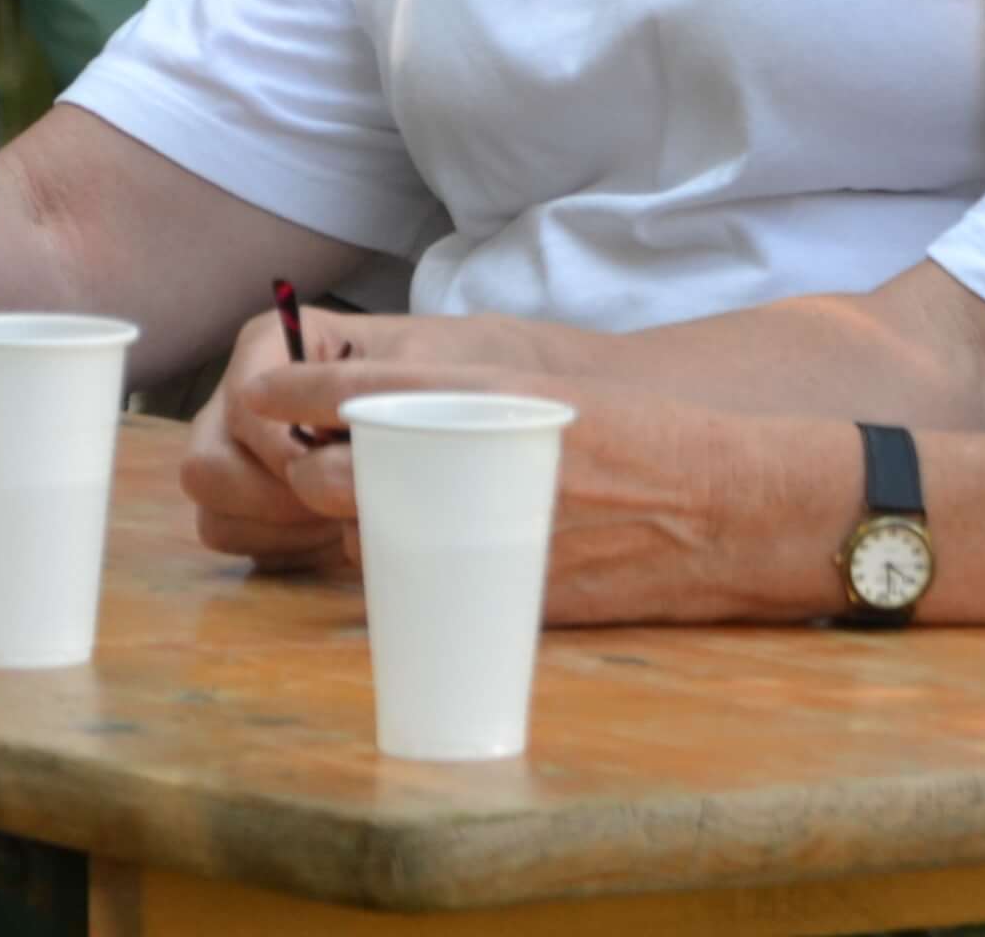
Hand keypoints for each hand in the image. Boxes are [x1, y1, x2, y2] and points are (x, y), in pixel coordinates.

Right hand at [180, 302, 425, 568]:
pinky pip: (244, 545)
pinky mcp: (257, 505)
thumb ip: (358, 402)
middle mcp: (241, 401)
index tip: (338, 464)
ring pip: (216, 516)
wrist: (473, 403)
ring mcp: (242, 456)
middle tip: (334, 505)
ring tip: (343, 518)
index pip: (242, 408)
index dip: (284, 450)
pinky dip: (288, 552)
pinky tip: (337, 534)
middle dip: (270, 499)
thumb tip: (303, 465)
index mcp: (268, 345)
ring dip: (281, 532)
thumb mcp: (415, 369)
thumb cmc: (445, 370)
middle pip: (205, 468)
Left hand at [222, 358, 846, 625]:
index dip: (288, 394)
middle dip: (309, 475)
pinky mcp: (505, 593)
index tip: (259, 393)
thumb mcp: (543, 392)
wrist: (725, 504)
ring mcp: (486, 535)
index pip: (347, 394)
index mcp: (485, 396)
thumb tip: (372, 416)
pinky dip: (411, 568)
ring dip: (359, 525)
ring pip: (372, 538)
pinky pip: (427, 583)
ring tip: (372, 505)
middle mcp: (474, 463)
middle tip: (312, 465)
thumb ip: (460, 403)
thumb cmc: (640, 436)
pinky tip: (424, 552)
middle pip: (336, 479)